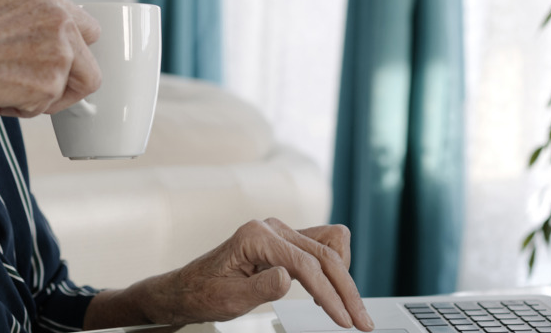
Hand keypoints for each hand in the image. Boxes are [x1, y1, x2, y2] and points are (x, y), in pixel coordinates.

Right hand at [0, 0, 101, 115]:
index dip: (73, 51)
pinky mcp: (50, 83)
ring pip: (73, 89)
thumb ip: (36, 24)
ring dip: (45, 97)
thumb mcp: (4, 10)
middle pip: (90, 64)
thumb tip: (50, 49)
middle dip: (69, 82)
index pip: (88, 28)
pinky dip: (25, 108)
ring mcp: (61, 52)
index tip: (60, 63)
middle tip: (38, 86)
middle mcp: (62, 21)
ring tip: (10, 87)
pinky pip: (48, 107)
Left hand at [148, 219, 372, 330]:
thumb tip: (289, 278)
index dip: (329, 295)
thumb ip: (260, 288)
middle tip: (361, 321)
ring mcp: (281, 232)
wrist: (188, 287)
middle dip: (346, 289)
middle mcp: (272, 228)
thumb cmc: (204, 292)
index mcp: (256, 237)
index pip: (306, 264)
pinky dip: (333, 269)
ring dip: (344, 277)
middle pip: (326, 254)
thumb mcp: (229, 299)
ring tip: (348, 308)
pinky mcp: (286, 241)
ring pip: (330, 245)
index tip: (344, 319)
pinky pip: (322, 247)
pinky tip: (330, 294)